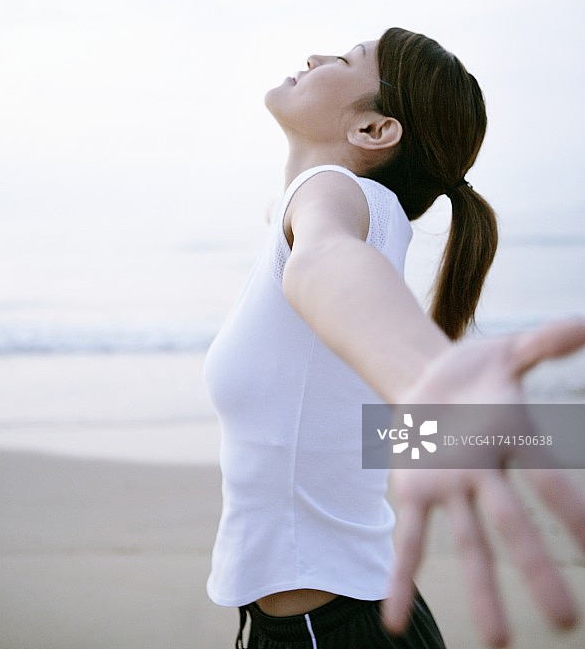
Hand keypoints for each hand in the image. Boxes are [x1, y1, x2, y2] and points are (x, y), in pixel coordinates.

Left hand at [382, 318, 584, 647]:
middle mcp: (485, 475)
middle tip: (564, 619)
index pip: (547, 481)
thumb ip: (547, 342)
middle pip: (512, 524)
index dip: (571, 510)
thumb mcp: (510, 350)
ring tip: (498, 640)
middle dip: (536, 568)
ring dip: (481, 588)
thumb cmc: (479, 371)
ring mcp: (449, 488)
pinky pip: (410, 536)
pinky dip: (402, 575)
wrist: (429, 379)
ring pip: (467, 541)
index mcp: (512, 442)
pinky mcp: (414, 491)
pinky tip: (394, 618)